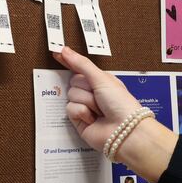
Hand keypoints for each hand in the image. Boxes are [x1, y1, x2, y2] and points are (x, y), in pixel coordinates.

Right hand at [54, 46, 177, 182]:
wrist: (124, 131)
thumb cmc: (120, 104)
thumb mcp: (101, 78)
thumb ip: (81, 64)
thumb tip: (65, 50)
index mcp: (100, 80)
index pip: (80, 68)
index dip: (69, 61)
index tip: (56, 53)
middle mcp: (93, 93)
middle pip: (74, 82)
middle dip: (85, 88)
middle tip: (98, 96)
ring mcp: (85, 107)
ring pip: (71, 95)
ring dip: (86, 101)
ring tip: (99, 110)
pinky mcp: (79, 121)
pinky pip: (70, 109)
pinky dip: (82, 113)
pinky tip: (93, 118)